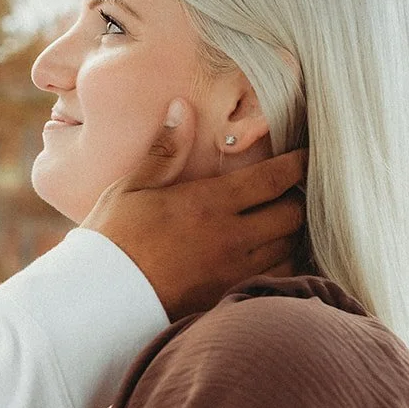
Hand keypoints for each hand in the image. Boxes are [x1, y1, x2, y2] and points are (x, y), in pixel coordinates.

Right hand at [84, 100, 307, 319]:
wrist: (100, 300)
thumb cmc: (111, 240)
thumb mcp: (132, 188)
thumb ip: (165, 150)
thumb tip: (183, 107)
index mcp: (210, 203)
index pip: (274, 178)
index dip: (298, 164)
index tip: (308, 155)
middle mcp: (231, 238)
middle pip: (292, 214)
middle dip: (300, 198)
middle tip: (296, 190)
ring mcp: (233, 272)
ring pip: (289, 249)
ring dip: (293, 233)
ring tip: (287, 223)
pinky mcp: (228, 298)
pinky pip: (274, 280)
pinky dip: (283, 267)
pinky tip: (275, 258)